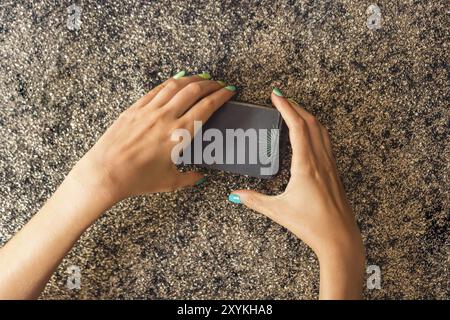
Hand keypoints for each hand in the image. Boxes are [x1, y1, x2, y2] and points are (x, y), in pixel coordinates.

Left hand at [71, 72, 235, 203]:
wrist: (106, 173)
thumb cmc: (137, 179)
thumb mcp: (169, 182)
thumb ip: (190, 178)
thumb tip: (201, 177)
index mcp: (180, 135)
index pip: (207, 107)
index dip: (221, 96)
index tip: (229, 91)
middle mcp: (167, 117)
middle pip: (194, 91)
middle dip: (211, 84)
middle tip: (219, 83)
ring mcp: (150, 110)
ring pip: (176, 86)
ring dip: (193, 79)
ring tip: (202, 78)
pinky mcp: (135, 108)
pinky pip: (157, 90)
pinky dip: (170, 82)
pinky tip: (177, 80)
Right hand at [229, 89, 364, 298]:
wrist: (340, 239)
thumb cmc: (312, 225)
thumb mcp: (278, 211)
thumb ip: (255, 201)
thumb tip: (235, 195)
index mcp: (306, 165)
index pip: (297, 127)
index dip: (286, 108)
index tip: (276, 95)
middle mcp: (321, 161)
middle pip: (311, 122)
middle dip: (296, 106)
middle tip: (281, 98)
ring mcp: (330, 166)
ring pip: (322, 130)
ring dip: (308, 115)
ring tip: (294, 110)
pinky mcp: (334, 172)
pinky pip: (326, 142)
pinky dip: (316, 129)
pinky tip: (309, 134)